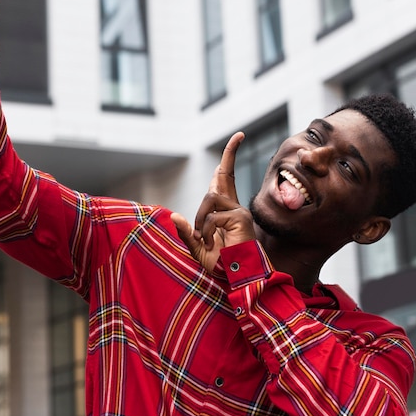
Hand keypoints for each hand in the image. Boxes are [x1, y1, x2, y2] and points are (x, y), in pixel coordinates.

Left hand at [172, 132, 256, 271]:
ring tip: (203, 239)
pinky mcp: (240, 217)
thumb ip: (186, 234)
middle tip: (240, 134)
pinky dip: (204, 231)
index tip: (238, 137)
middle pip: (225, 174)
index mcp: (224, 211)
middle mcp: (233, 207)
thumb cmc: (220, 267)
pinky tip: (211, 243)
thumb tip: (175, 216)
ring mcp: (238, 211)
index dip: (228, 159)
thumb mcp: (197, 249)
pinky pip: (212, 217)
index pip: (224, 180)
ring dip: (200, 219)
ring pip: (209, 198)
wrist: (237, 280)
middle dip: (230, 153)